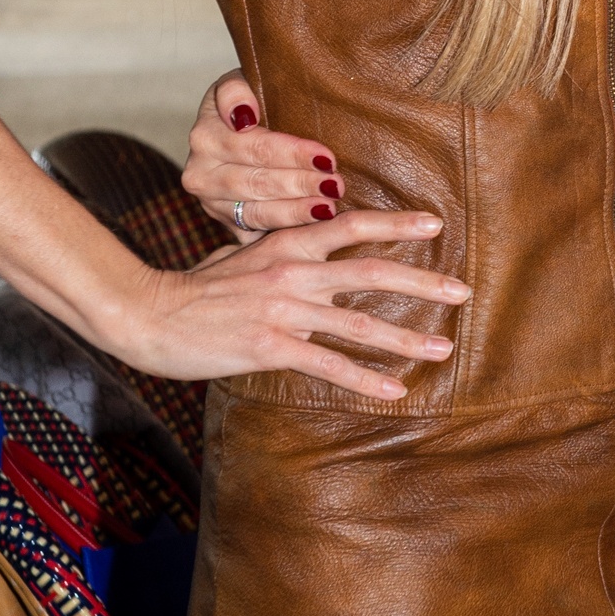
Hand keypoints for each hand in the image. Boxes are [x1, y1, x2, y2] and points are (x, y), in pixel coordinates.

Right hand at [121, 210, 466, 404]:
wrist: (151, 314)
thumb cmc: (198, 286)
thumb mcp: (244, 254)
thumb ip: (283, 251)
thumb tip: (316, 252)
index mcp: (289, 242)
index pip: (353, 224)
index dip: (397, 224)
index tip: (436, 226)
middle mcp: (293, 270)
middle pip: (373, 271)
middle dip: (424, 283)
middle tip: (463, 292)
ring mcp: (283, 309)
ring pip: (360, 323)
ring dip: (407, 338)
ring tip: (443, 348)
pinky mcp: (270, 347)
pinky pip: (329, 365)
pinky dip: (366, 380)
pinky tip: (395, 391)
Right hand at [185, 73, 348, 230]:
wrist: (237, 128)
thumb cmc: (251, 100)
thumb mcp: (240, 82)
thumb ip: (235, 91)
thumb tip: (244, 116)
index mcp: (205, 136)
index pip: (255, 148)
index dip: (293, 154)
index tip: (326, 158)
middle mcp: (200, 173)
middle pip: (258, 182)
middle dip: (301, 184)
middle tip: (336, 184)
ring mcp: (211, 203)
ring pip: (257, 212)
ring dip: (296, 211)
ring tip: (329, 206)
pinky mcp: (226, 223)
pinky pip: (257, 231)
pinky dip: (286, 229)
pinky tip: (313, 225)